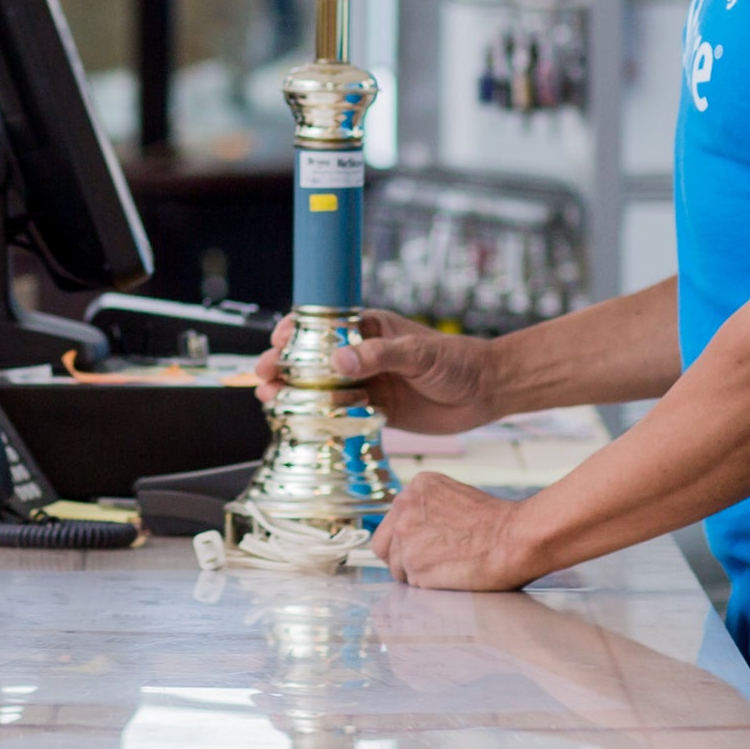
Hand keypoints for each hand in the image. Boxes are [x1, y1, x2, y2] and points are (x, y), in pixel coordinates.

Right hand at [255, 308, 505, 435]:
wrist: (485, 391)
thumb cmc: (457, 360)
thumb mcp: (419, 353)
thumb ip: (380, 356)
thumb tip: (338, 363)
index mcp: (369, 329)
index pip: (324, 326)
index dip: (296, 332)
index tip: (278, 342)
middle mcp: (363, 355)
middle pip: (314, 359)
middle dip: (285, 366)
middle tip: (263, 376)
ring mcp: (368, 383)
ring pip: (322, 388)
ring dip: (296, 393)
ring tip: (271, 399)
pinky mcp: (375, 410)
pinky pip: (341, 414)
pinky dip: (321, 417)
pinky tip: (301, 422)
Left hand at [369, 471, 546, 590]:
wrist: (516, 538)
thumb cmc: (498, 523)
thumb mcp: (456, 499)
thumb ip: (429, 510)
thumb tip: (419, 531)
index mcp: (416, 488)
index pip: (392, 522)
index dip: (407, 540)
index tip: (424, 547)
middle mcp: (404, 508)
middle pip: (383, 545)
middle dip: (401, 558)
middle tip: (428, 565)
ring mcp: (406, 537)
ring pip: (397, 568)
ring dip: (418, 574)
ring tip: (449, 569)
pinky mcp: (413, 565)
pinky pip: (413, 584)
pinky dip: (429, 586)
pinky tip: (452, 576)